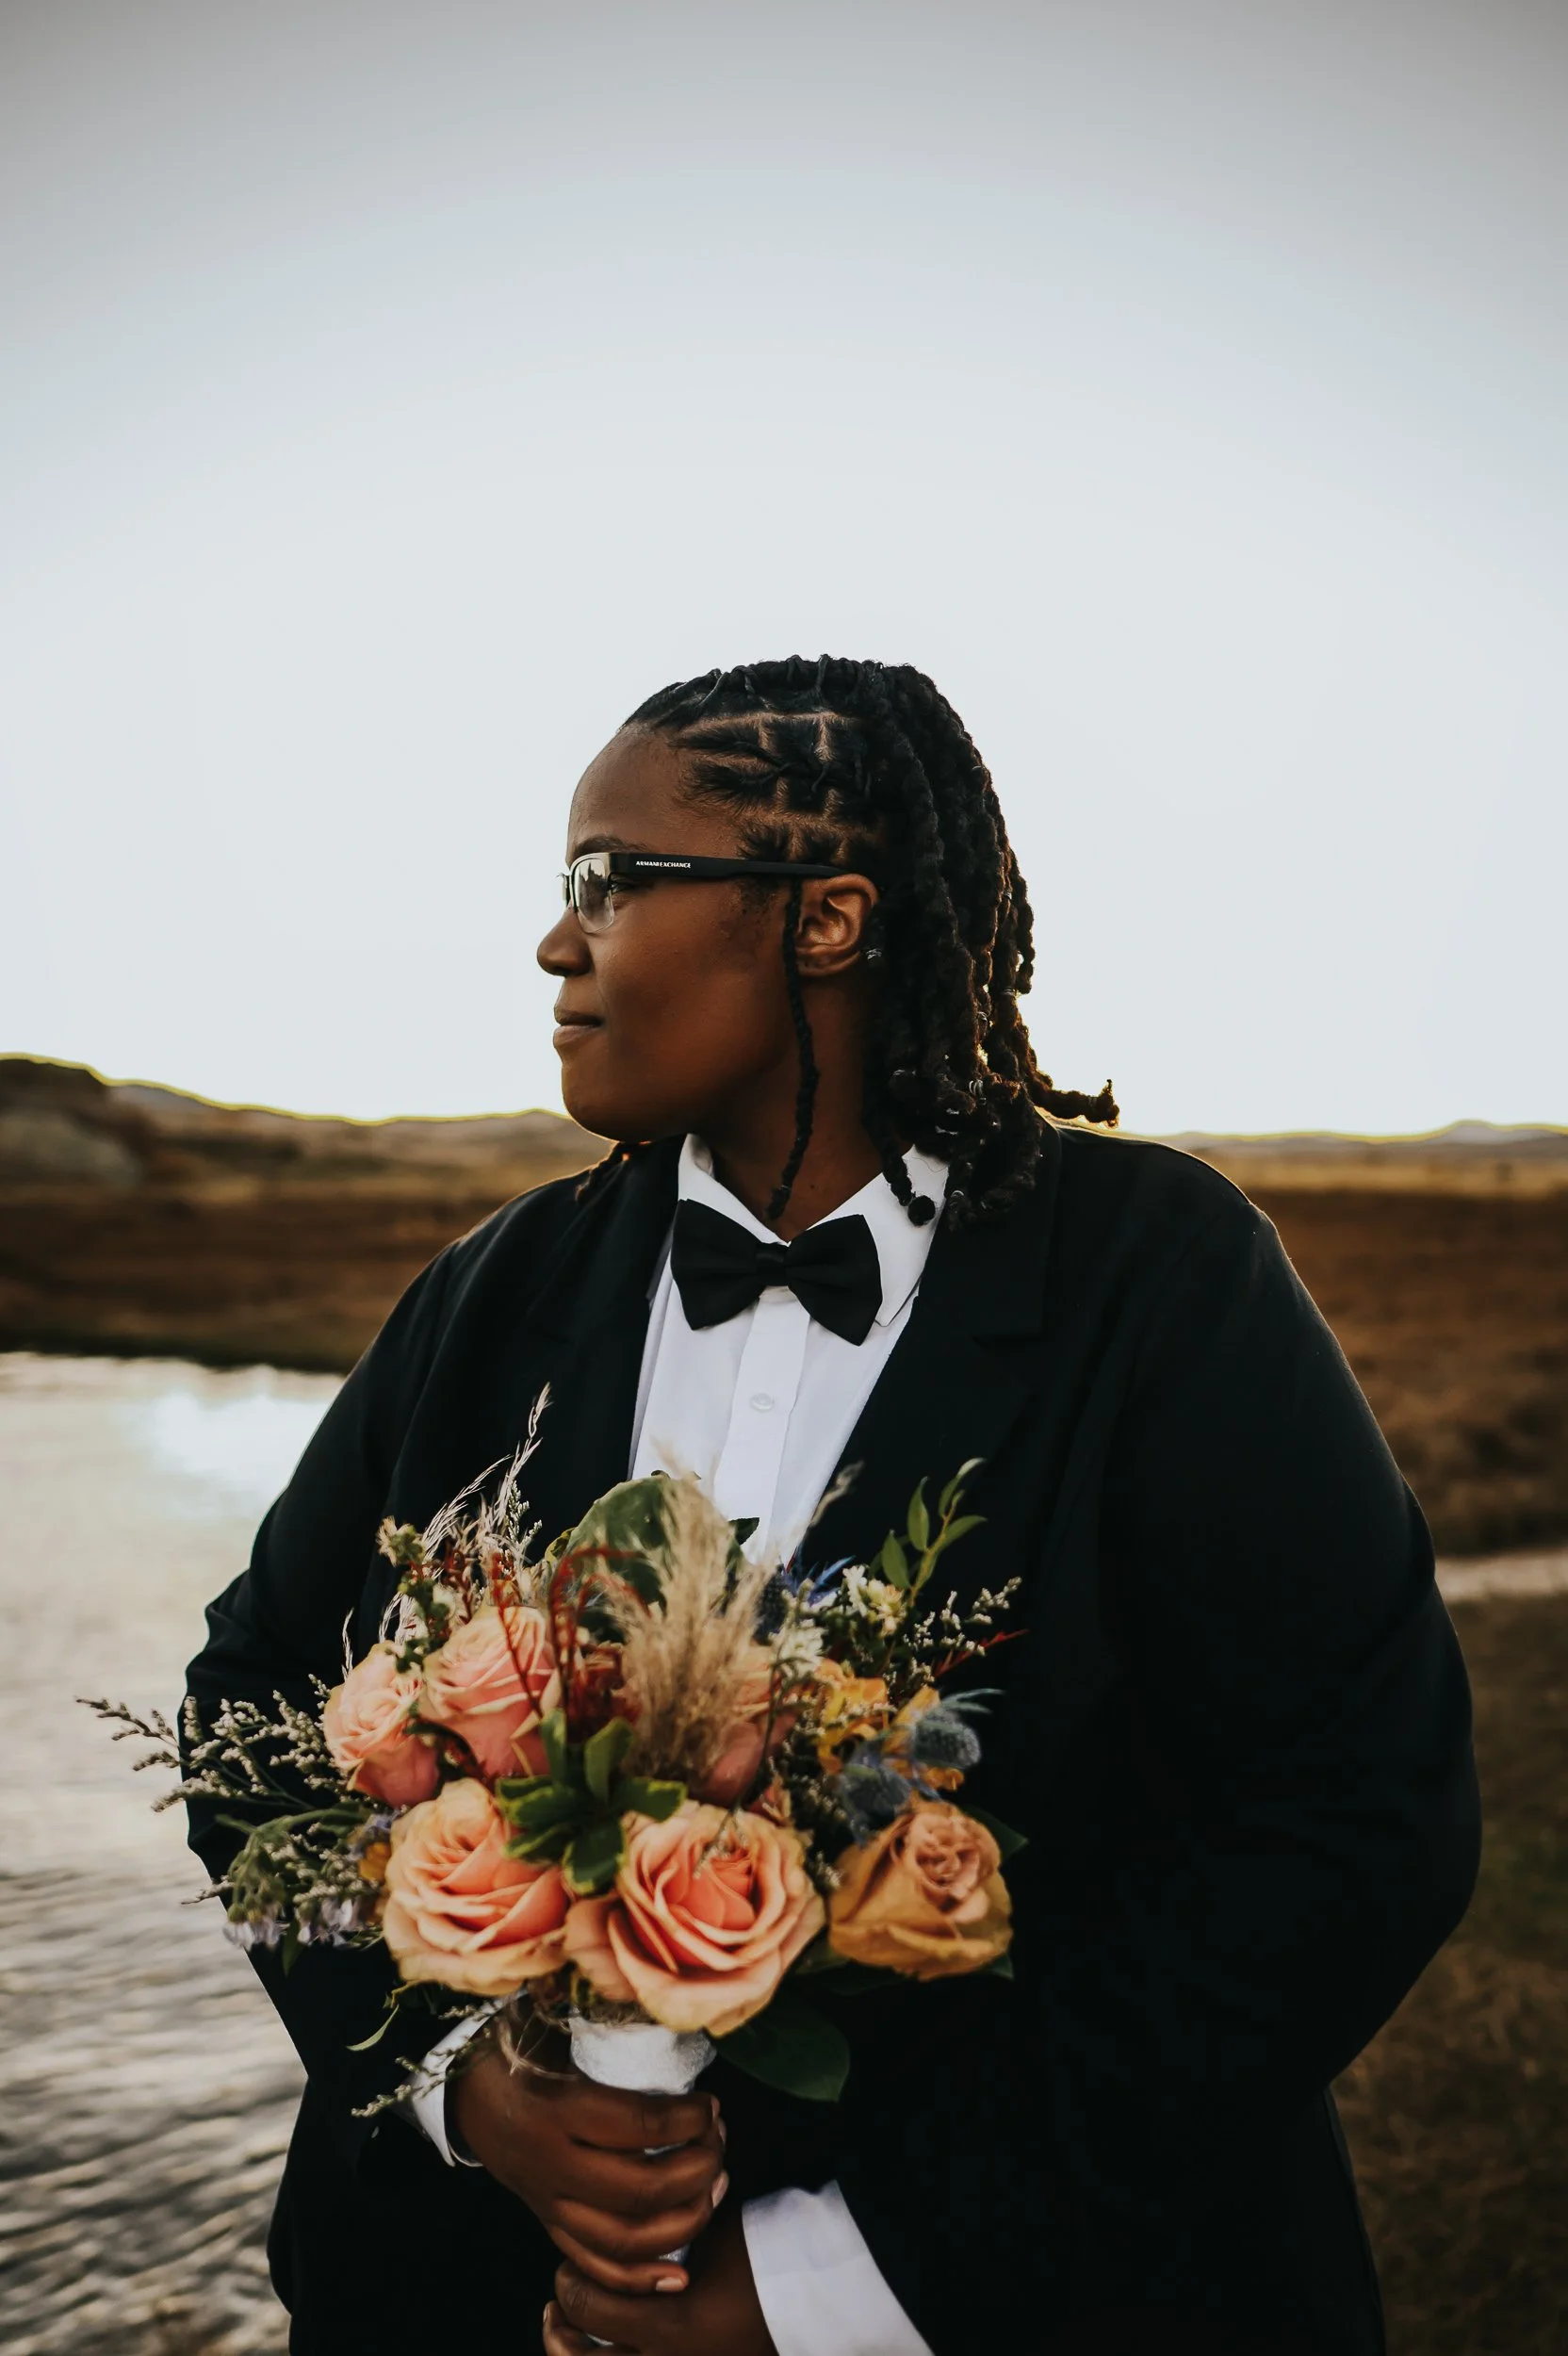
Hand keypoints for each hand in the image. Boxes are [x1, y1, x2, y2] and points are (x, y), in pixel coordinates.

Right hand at [449, 2029, 727, 2296]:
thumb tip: (673, 2019)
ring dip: (684, 2220)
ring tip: (714, 2186)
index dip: (689, 2119)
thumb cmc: (521, 2049)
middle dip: (698, 2170)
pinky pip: (595, 2266)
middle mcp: (551, 2164)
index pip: (639, 2126)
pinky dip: (639, 2277)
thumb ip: (608, 2029)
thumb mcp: (555, 2028)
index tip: (712, 2103)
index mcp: (556, 2109)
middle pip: (641, 2190)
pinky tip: (679, 2273)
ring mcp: (548, 2202)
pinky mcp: (549, 2224)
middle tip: (720, 2143)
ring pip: (625, 2239)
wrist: (466, 2091)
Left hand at [544, 2199, 777, 2354]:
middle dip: (560, 2331)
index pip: (587, 2308)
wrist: (817, 2293)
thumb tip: (616, 2215)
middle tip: (558, 2304)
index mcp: (669, 2329)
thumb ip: (657, 2236)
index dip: (568, 2281)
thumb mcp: (705, 2234)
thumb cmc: (764, 2254)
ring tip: (568, 2337)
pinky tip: (610, 2351)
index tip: (570, 2261)